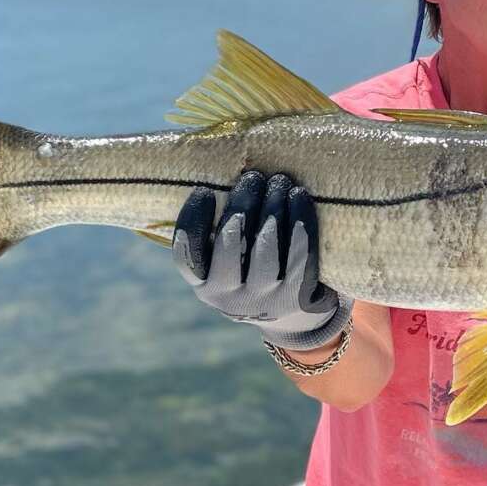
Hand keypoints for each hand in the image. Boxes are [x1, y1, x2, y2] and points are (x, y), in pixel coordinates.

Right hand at [172, 170, 352, 351]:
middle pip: (230, 244)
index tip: (204, 190)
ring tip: (279, 181)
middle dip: (242, 204)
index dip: (193, 221)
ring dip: (272, 208)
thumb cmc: (254, 270)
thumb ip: (221, 229)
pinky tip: (300, 197)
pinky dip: (299, 222)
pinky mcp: (296, 296)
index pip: (187, 253)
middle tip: (252, 177)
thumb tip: (220, 170)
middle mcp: (228, 296)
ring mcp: (263, 299)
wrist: (294, 315)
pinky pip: (298, 254)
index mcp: (204, 282)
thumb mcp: (230, 260)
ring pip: (265, 249)